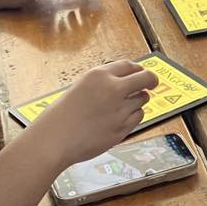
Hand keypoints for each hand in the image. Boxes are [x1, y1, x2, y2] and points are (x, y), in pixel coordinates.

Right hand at [39, 59, 158, 166]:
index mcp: (99, 75)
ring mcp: (120, 110)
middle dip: (151, 80)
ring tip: (126, 105)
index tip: (140, 72)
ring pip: (143, 99)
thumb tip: (125, 81)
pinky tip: (123, 118)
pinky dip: (134, 116)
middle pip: (146, 78)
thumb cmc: (61, 116)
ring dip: (138, 100)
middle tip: (152, 83)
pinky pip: (138, 117)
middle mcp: (113, 89)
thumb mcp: (81, 87)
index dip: (137, 69)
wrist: (54, 140)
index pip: (129, 65)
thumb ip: (103, 82)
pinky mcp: (123, 128)